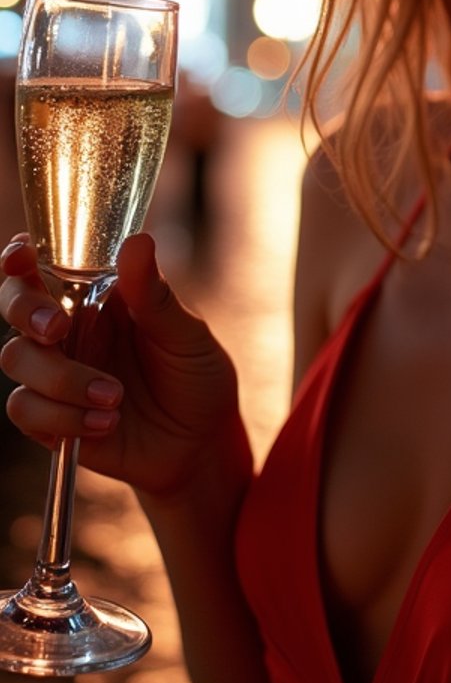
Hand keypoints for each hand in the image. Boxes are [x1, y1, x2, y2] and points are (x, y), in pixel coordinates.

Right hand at [1, 231, 249, 498]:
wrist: (200, 441)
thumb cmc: (195, 373)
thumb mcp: (185, 332)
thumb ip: (154, 293)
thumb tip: (138, 241)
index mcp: (98, 294)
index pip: (46, 267)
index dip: (20, 258)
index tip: (20, 254)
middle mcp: (68, 328)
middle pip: (15, 307)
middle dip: (26, 311)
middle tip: (58, 327)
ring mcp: (56, 372)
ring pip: (17, 358)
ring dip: (62, 379)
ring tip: (115, 397)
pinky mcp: (50, 417)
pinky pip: (27, 411)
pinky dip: (63, 418)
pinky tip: (106, 423)